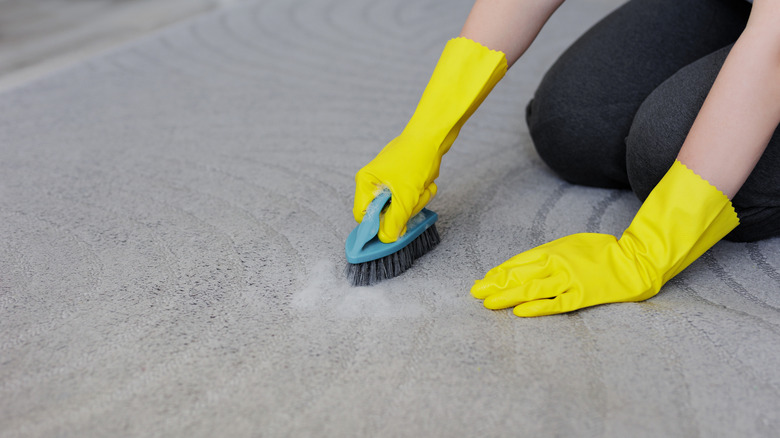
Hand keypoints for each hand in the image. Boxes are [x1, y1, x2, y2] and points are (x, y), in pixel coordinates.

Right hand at [352, 37, 506, 242]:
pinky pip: (411, 196)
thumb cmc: (415, 159)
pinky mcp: (404, 176)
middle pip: (385, 213)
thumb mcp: (405, 197)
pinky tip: (427, 182)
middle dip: (404, 209)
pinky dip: (422, 193)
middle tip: (414, 198)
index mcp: (366, 182)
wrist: (434, 134)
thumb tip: (387, 239)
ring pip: (402, 206)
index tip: (393, 230)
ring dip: (416, 201)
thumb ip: (393, 222)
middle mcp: (374, 180)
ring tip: (423, 187)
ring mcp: (389, 178)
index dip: (377, 226)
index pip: (363, 216)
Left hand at [471, 160, 738, 316]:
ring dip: (508, 296)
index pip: (518, 262)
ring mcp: (568, 280)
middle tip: (475, 293)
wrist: (634, 260)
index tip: (483, 280)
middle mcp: (556, 263)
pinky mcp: (581, 296)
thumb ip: (548, 256)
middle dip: (495, 284)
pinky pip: (554, 304)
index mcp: (553, 250)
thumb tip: (524, 266)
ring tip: (489, 303)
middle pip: (519, 275)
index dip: (498, 272)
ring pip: (532, 289)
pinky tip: (519, 312)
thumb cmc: (600, 253)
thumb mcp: (570, 245)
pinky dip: (536, 308)